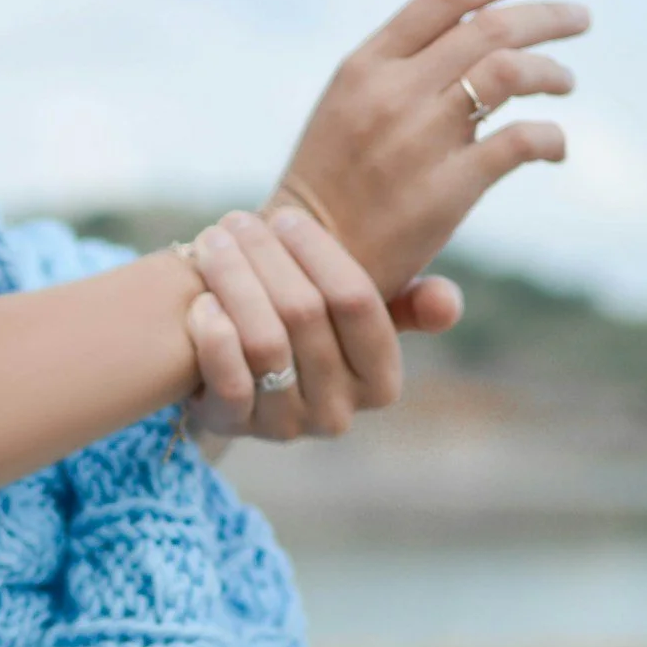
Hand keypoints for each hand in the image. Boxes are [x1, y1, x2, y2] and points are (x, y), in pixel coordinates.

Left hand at [178, 209, 462, 441]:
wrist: (236, 366)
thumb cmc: (306, 323)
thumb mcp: (356, 314)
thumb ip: (408, 303)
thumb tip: (447, 302)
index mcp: (381, 381)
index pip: (359, 303)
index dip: (319, 252)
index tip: (286, 216)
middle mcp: (339, 412)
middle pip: (304, 314)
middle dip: (266, 255)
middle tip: (236, 220)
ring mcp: (286, 425)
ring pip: (264, 341)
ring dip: (233, 280)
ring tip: (212, 241)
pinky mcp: (235, 429)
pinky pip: (228, 380)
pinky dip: (213, 333)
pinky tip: (200, 298)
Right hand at [271, 0, 584, 293]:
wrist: (302, 263)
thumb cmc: (333, 181)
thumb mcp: (349, 104)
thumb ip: (406, 65)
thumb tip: (483, 30)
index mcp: (365, 65)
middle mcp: (391, 92)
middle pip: (492, 27)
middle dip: (549, 17)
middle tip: (580, 19)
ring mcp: (418, 140)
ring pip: (512, 72)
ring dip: (553, 71)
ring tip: (566, 82)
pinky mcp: (445, 191)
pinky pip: (521, 141)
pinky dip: (552, 137)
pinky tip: (556, 147)